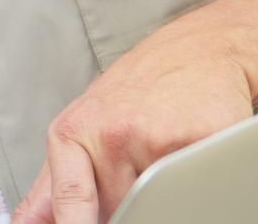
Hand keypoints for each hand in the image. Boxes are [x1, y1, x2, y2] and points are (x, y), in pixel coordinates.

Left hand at [11, 29, 252, 223]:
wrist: (200, 49)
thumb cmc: (138, 92)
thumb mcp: (82, 127)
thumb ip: (55, 184)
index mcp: (72, 134)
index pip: (68, 199)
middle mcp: (110, 134)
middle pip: (120, 211)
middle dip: (131, 206)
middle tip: (141, 170)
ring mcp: (156, 138)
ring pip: (157, 207)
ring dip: (165, 199)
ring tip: (169, 159)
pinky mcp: (202, 141)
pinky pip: (196, 190)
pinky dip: (198, 187)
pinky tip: (197, 159)